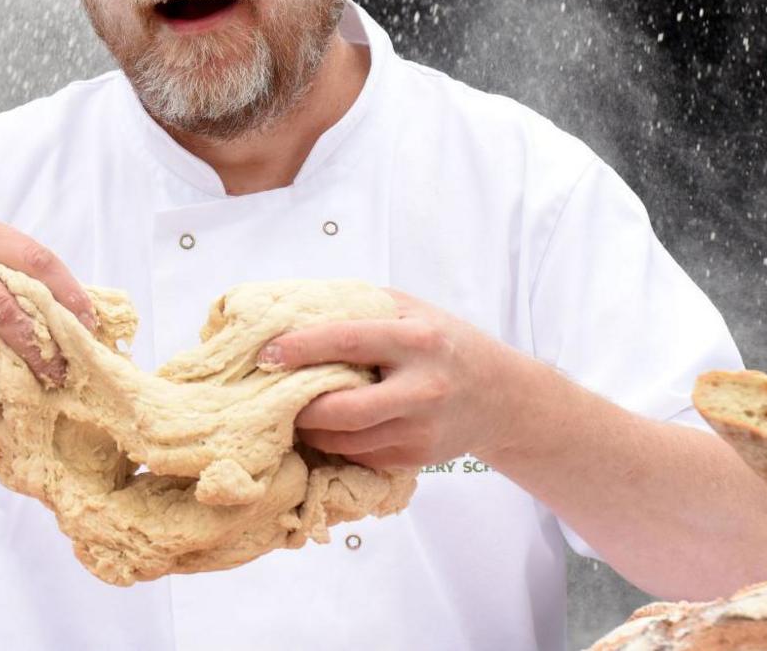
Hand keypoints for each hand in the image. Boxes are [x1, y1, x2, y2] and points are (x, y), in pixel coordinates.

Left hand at [256, 289, 503, 468]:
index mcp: (417, 340)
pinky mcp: (416, 458)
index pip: (347, 342)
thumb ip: (363, 308)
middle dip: (299, 407)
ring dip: (311, 430)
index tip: (266, 353)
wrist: (501, 396)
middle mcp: (422, 388)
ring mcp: (420, 430)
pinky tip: (321, 429)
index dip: (300, 348)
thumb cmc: (446, 343)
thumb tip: (298, 310)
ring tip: (291, 413)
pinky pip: (360, 456)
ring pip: (346, 440)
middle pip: (342, 410)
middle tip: (272, 394)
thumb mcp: (413, 310)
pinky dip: (334, 444)